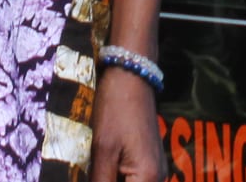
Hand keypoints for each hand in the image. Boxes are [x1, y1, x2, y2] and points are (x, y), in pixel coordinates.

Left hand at [89, 66, 164, 181]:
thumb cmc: (115, 108)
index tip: (88, 179)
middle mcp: (158, 179)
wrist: (131, 75)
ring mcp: (155, 171)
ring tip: (91, 173)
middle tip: (87, 175)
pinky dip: (116, 180)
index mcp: (147, 179)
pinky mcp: (149, 163)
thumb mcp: (101, 150)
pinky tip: (99, 174)